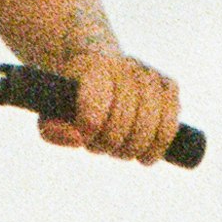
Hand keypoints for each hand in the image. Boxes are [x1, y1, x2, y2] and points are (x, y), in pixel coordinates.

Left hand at [45, 50, 179, 160]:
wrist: (96, 69)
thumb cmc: (72, 97)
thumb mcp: (51, 112)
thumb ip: (53, 129)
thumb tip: (79, 139)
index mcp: (93, 66)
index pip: (97, 100)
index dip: (91, 125)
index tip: (86, 134)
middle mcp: (126, 66)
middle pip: (122, 121)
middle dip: (109, 143)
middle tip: (99, 145)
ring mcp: (150, 75)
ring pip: (149, 125)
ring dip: (132, 148)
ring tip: (120, 151)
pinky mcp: (169, 86)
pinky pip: (171, 123)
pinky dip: (159, 145)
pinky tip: (145, 156)